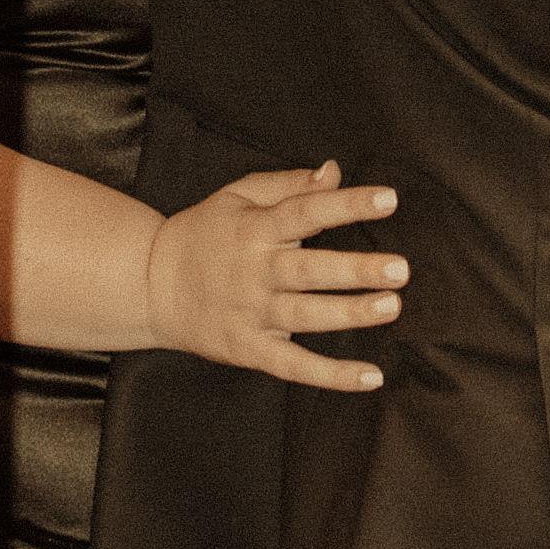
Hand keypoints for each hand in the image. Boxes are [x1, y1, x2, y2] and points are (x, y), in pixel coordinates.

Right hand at [140, 163, 407, 389]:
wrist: (149, 284)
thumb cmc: (203, 234)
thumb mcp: (238, 196)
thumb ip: (288, 184)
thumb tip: (334, 171)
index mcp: (257, 228)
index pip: (307, 211)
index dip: (348, 204)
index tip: (389, 199)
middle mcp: (257, 270)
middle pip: (311, 269)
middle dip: (356, 269)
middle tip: (400, 268)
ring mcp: (252, 313)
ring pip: (307, 315)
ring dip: (350, 313)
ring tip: (390, 306)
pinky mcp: (249, 349)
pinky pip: (294, 365)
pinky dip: (331, 375)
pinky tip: (370, 376)